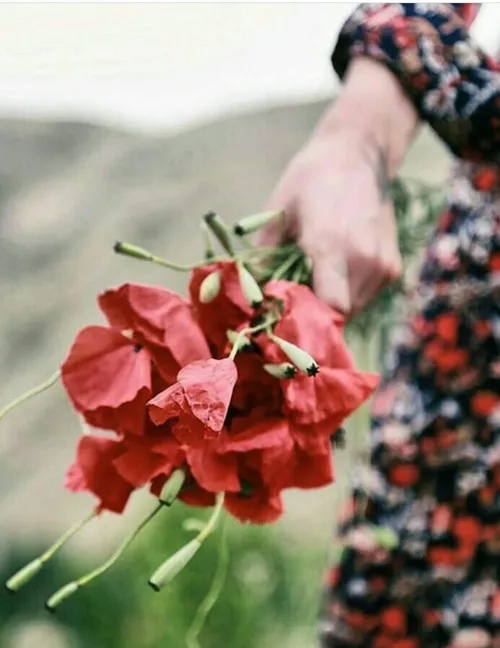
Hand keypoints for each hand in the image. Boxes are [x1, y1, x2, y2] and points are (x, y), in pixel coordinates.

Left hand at [257, 58, 417, 316]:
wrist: (360, 153)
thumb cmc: (311, 178)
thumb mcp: (279, 211)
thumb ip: (264, 257)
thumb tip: (250, 295)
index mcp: (331, 245)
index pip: (329, 309)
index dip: (306, 320)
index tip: (284, 316)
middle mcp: (364, 260)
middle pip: (339, 315)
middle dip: (314, 315)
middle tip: (292, 301)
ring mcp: (383, 266)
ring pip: (354, 310)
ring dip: (331, 306)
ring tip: (312, 283)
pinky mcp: (393, 268)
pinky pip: (366, 298)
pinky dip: (347, 295)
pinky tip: (332, 274)